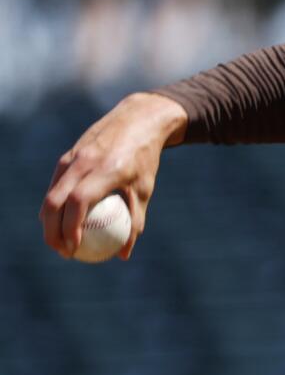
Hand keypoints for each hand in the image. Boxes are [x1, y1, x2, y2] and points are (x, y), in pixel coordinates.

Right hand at [40, 92, 187, 259]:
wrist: (137, 120)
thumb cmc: (145, 159)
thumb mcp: (145, 189)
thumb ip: (135, 221)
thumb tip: (124, 254)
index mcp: (106, 169)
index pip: (79, 201)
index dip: (71, 227)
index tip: (75, 248)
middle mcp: (84, 162)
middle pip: (56, 201)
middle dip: (52, 230)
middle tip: (62, 251)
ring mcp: (72, 157)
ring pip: (51, 193)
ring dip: (49, 220)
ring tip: (59, 241)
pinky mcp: (67, 155)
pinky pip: (56, 184)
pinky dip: (54, 204)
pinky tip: (59, 221)